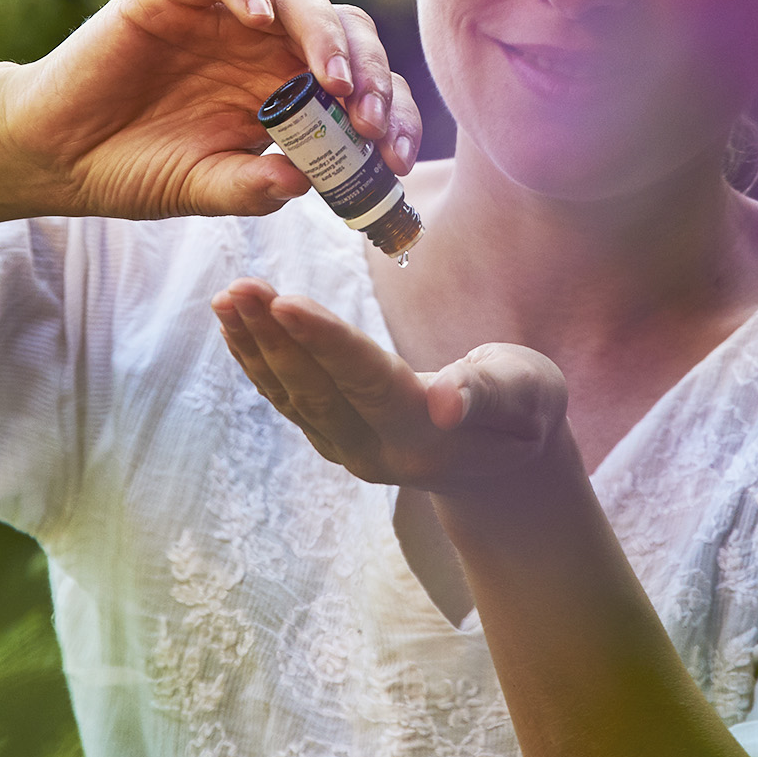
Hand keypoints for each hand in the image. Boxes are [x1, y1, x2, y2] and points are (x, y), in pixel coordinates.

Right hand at [0, 0, 421, 222]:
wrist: (54, 155)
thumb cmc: (134, 170)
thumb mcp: (202, 190)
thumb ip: (252, 188)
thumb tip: (306, 185)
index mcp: (289, 91)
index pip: (363, 87)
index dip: (390, 115)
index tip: (396, 159)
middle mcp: (267, 46)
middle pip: (345, 34)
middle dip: (371, 75)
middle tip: (370, 120)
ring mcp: (224, 16)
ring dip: (324, 35)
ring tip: (333, 81)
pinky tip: (255, 18)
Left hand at [212, 284, 569, 493]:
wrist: (502, 468)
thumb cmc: (523, 413)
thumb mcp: (529, 396)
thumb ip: (488, 395)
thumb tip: (446, 403)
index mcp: (425, 436)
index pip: (367, 381)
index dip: (326, 342)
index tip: (285, 301)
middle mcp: (375, 450)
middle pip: (315, 390)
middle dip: (273, 337)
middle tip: (238, 288)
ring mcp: (348, 449)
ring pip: (291, 395)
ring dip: (255, 345)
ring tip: (228, 298)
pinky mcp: (333, 437)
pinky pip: (286, 397)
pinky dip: (258, 360)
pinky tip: (236, 325)